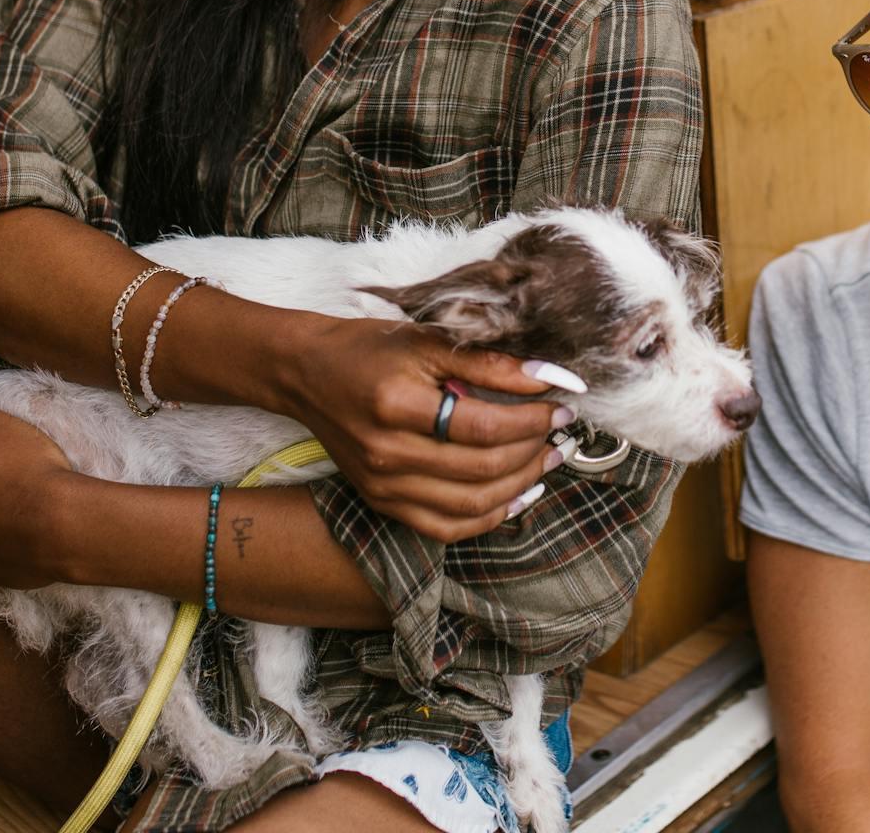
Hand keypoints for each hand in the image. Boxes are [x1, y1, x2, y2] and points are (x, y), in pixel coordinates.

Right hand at [281, 317, 575, 543]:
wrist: (307, 374)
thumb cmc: (368, 349)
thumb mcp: (426, 341)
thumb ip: (489, 363)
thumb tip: (552, 377)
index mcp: (396, 406)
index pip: (483, 426)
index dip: (531, 419)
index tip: (562, 404)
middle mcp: (387, 454)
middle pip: (481, 469)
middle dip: (532, 450)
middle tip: (560, 431)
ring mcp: (382, 486)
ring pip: (470, 504)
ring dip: (520, 485)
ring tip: (547, 459)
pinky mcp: (381, 502)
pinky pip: (445, 527)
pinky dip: (487, 517)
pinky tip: (516, 494)